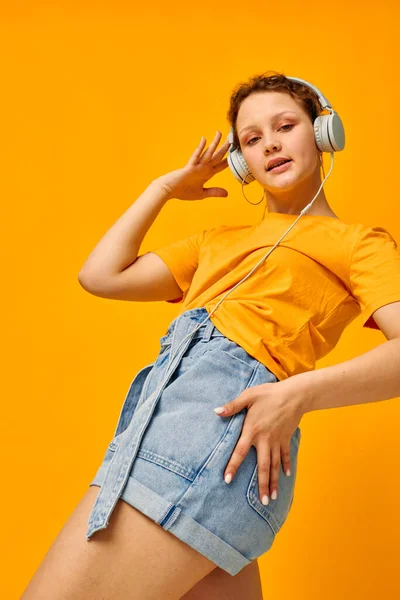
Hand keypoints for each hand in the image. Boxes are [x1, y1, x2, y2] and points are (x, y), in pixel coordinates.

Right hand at [156, 130, 229, 200]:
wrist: (169, 189)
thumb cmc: (183, 191)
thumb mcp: (202, 194)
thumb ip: (214, 192)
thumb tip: (226, 194)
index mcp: (206, 174)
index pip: (220, 166)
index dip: (229, 161)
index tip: (236, 154)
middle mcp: (203, 168)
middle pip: (217, 156)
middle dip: (225, 148)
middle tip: (232, 138)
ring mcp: (196, 167)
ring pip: (208, 153)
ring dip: (214, 143)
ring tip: (220, 133)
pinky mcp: (189, 167)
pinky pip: (196, 157)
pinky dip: (200, 148)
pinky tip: (204, 139)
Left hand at [213, 377, 305, 504]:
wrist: (294, 395)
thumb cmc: (268, 394)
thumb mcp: (248, 396)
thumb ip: (232, 406)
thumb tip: (216, 412)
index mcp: (252, 430)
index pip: (240, 452)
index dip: (233, 466)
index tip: (227, 480)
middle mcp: (265, 439)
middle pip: (262, 466)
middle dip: (262, 485)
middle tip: (263, 502)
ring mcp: (277, 440)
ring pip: (274, 465)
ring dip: (273, 482)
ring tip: (272, 497)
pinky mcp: (286, 438)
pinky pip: (286, 455)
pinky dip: (286, 465)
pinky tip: (286, 476)